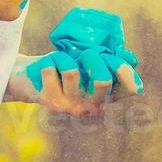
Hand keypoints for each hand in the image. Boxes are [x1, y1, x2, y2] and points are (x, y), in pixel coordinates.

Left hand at [6, 51, 139, 115]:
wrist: (29, 77)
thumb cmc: (64, 67)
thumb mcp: (90, 61)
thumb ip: (111, 60)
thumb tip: (132, 59)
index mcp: (107, 97)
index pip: (129, 88)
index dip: (125, 71)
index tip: (113, 57)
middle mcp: (92, 107)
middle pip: (103, 80)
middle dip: (93, 58)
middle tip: (83, 55)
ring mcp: (71, 107)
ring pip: (73, 71)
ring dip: (66, 58)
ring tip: (61, 64)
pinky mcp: (50, 101)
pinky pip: (52, 68)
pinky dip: (49, 60)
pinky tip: (47, 70)